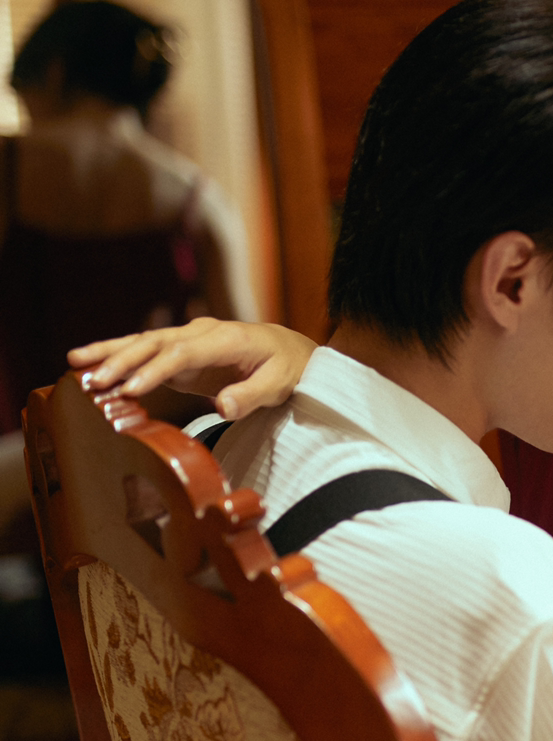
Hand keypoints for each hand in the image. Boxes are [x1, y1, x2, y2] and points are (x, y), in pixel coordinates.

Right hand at [67, 318, 315, 420]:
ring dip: (110, 353)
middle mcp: (201, 333)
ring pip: (144, 343)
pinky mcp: (181, 354)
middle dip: (121, 360)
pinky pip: (145, 354)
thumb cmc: (287, 368)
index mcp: (226, 339)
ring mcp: (188, 341)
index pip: (183, 353)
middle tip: (91, 379)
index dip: (155, 370)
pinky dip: (118, 358)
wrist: (290, 351)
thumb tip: (222, 406)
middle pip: (155, 344)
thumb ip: (251, 396)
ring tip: (75, 363)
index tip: (129, 389)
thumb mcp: (279, 384)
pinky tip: (90, 366)